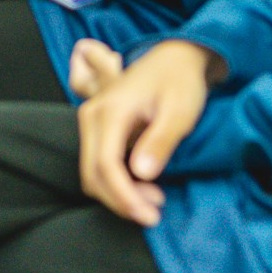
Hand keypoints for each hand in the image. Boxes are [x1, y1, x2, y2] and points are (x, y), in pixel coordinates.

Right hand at [75, 40, 216, 227]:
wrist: (175, 57)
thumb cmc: (180, 82)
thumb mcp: (179, 112)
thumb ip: (161, 141)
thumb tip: (141, 173)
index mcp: (110, 110)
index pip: (105, 164)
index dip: (124, 196)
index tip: (149, 215)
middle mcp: (92, 115)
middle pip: (92, 173)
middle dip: (121, 200)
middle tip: (154, 212)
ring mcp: (92, 120)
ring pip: (92, 172)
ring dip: (118, 194)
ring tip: (154, 200)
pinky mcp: (98, 127)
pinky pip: (98, 164)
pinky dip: (116, 183)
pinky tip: (144, 186)